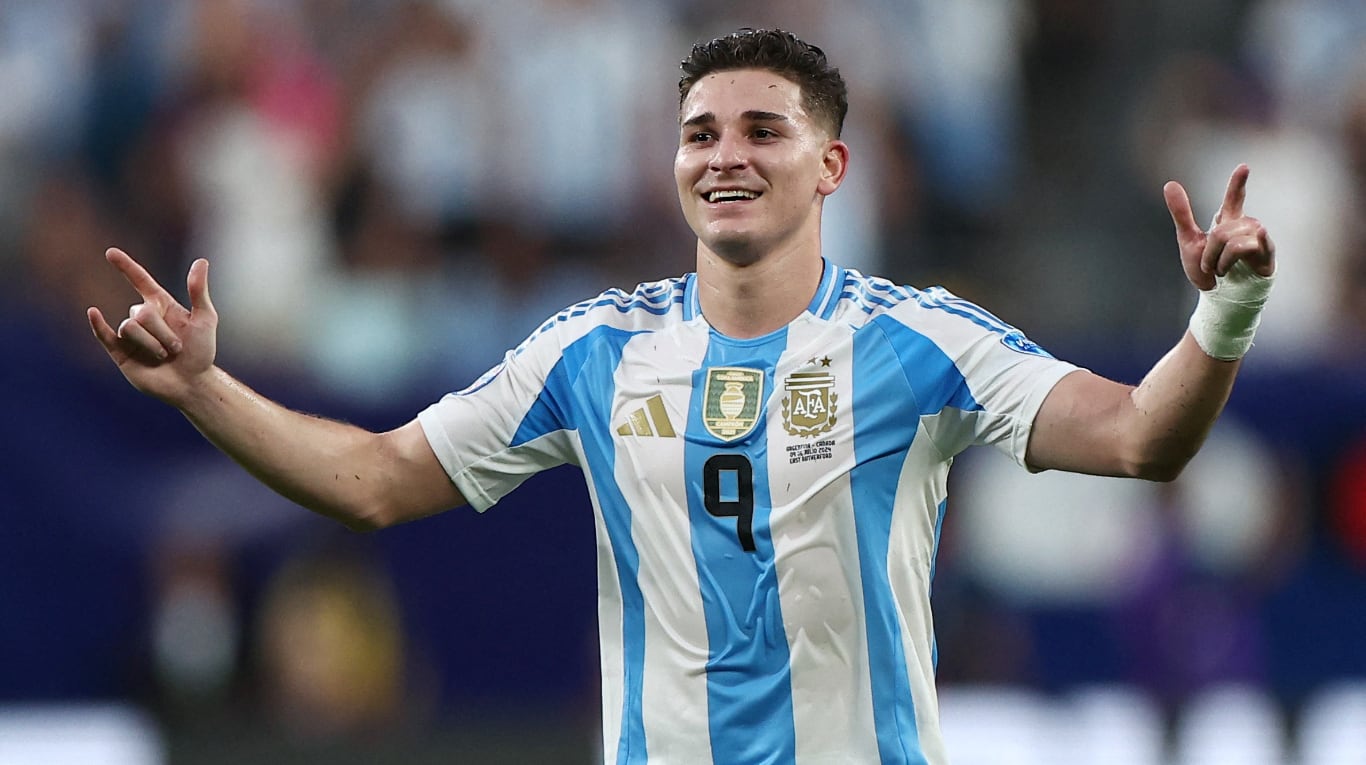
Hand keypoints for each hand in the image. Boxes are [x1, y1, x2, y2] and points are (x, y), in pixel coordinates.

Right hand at [87, 248, 217, 403]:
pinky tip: (93, 313)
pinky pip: (104, 336)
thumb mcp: (205, 319)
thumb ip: (199, 291)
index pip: (139, 281)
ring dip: (151, 343)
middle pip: (141, 312)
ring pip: (129, 327)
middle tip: (177, 348)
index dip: (126, 266)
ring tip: (164, 356)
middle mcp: (142, 318)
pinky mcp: (120, 352)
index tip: (111, 252)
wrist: (192, 383)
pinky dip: (97, 325)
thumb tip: (201, 261)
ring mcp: (129, 335)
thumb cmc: (201, 352)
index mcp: (160, 306)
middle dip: (162, 331)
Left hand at [1163, 164, 1275, 290]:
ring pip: (1232, 240)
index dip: (1237, 184)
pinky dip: (1232, 259)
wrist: (1218, 298)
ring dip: (1220, 260)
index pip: (1234, 199)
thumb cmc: (1206, 270)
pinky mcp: (1267, 254)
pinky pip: (1249, 245)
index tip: (1244, 166)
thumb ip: (1181, 213)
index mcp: (1227, 222)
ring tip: (1223, 271)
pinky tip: (1241, 263)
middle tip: (1210, 267)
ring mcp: (1259, 240)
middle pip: (1222, 231)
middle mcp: (1245, 227)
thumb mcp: (1188, 240)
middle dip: (1209, 253)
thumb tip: (1169, 183)